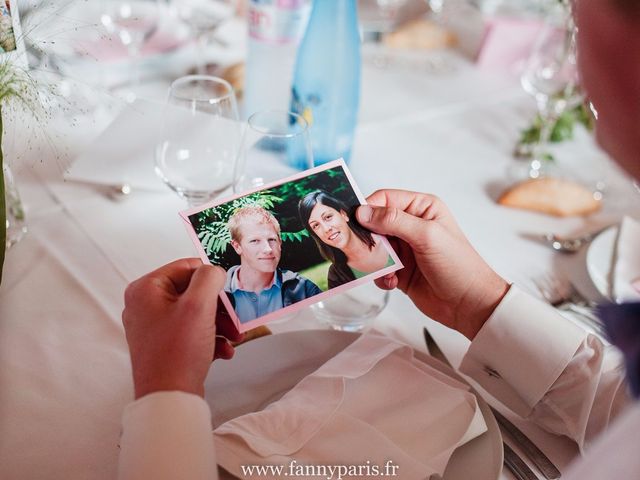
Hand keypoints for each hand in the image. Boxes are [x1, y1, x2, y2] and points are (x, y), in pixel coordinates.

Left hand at [122, 258, 242, 398]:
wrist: (169, 399)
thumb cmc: (177, 353)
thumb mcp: (199, 306)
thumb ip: (209, 278)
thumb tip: (213, 271)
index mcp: (146, 289)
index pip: (186, 268)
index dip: (210, 278)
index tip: (227, 291)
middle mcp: (145, 306)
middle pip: (193, 292)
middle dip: (219, 307)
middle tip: (235, 317)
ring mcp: (154, 327)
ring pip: (195, 314)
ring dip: (219, 324)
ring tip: (234, 338)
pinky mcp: (164, 346)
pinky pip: (191, 332)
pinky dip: (210, 339)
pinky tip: (223, 351)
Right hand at [356, 190, 508, 339]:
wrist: (468, 304)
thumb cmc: (459, 266)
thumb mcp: (427, 236)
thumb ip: (395, 221)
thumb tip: (364, 212)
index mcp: (421, 208)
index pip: (385, 199)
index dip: (367, 208)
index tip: (354, 221)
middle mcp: (411, 225)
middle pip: (374, 224)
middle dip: (367, 238)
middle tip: (364, 250)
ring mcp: (405, 248)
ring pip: (373, 247)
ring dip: (373, 260)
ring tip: (384, 270)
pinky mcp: (399, 269)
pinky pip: (377, 267)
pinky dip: (379, 275)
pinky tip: (392, 282)